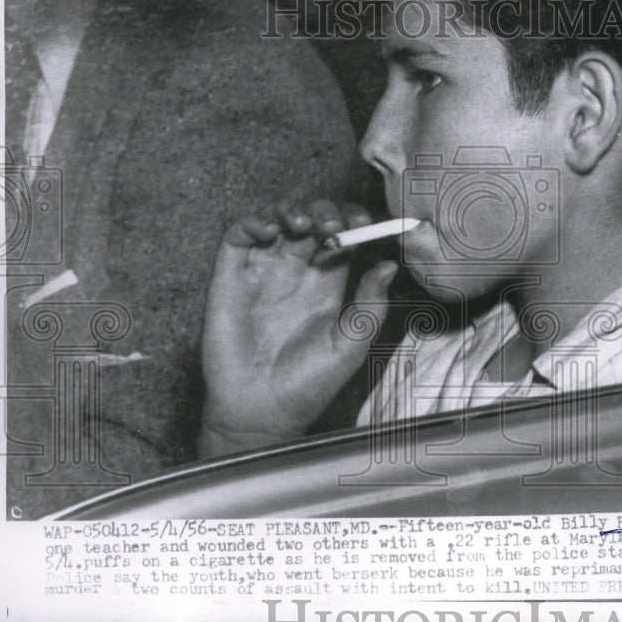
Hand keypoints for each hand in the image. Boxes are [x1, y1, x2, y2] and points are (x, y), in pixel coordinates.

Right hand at [199, 199, 397, 457]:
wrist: (262, 411)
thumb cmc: (308, 383)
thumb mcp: (350, 344)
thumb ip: (370, 305)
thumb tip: (391, 265)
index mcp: (328, 283)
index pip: (343, 237)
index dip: (353, 222)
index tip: (365, 223)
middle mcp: (296, 271)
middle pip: (312, 221)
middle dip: (325, 212)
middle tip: (334, 227)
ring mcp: (262, 271)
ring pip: (276, 220)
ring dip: (291, 210)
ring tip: (304, 225)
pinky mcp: (230, 276)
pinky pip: (238, 236)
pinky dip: (252, 222)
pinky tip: (270, 232)